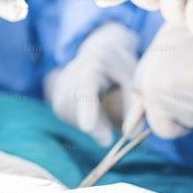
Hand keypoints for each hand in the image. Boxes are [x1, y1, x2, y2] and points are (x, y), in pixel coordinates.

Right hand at [47, 23, 138, 146]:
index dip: (86, 107)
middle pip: (76, 105)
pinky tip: (93, 113)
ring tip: (104, 115)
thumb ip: (134, 106)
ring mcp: (61, 84)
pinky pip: (68, 118)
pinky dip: (84, 122)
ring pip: (71, 115)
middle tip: (107, 139)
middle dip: (94, 125)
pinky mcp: (57, 98)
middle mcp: (72, 71)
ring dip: (90, 125)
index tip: (87, 127)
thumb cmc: (121, 70)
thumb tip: (129, 134)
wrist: (102, 54)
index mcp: (95, 62)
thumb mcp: (135, 82)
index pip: (87, 86)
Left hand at [124, 21, 192, 139]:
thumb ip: (139, 105)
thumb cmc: (169, 50)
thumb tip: (128, 132)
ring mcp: (192, 86)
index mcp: (149, 90)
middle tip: (188, 80)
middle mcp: (168, 90)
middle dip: (191, 109)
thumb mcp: (145, 75)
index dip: (174, 124)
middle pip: (189, 123)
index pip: (164, 132)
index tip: (177, 110)